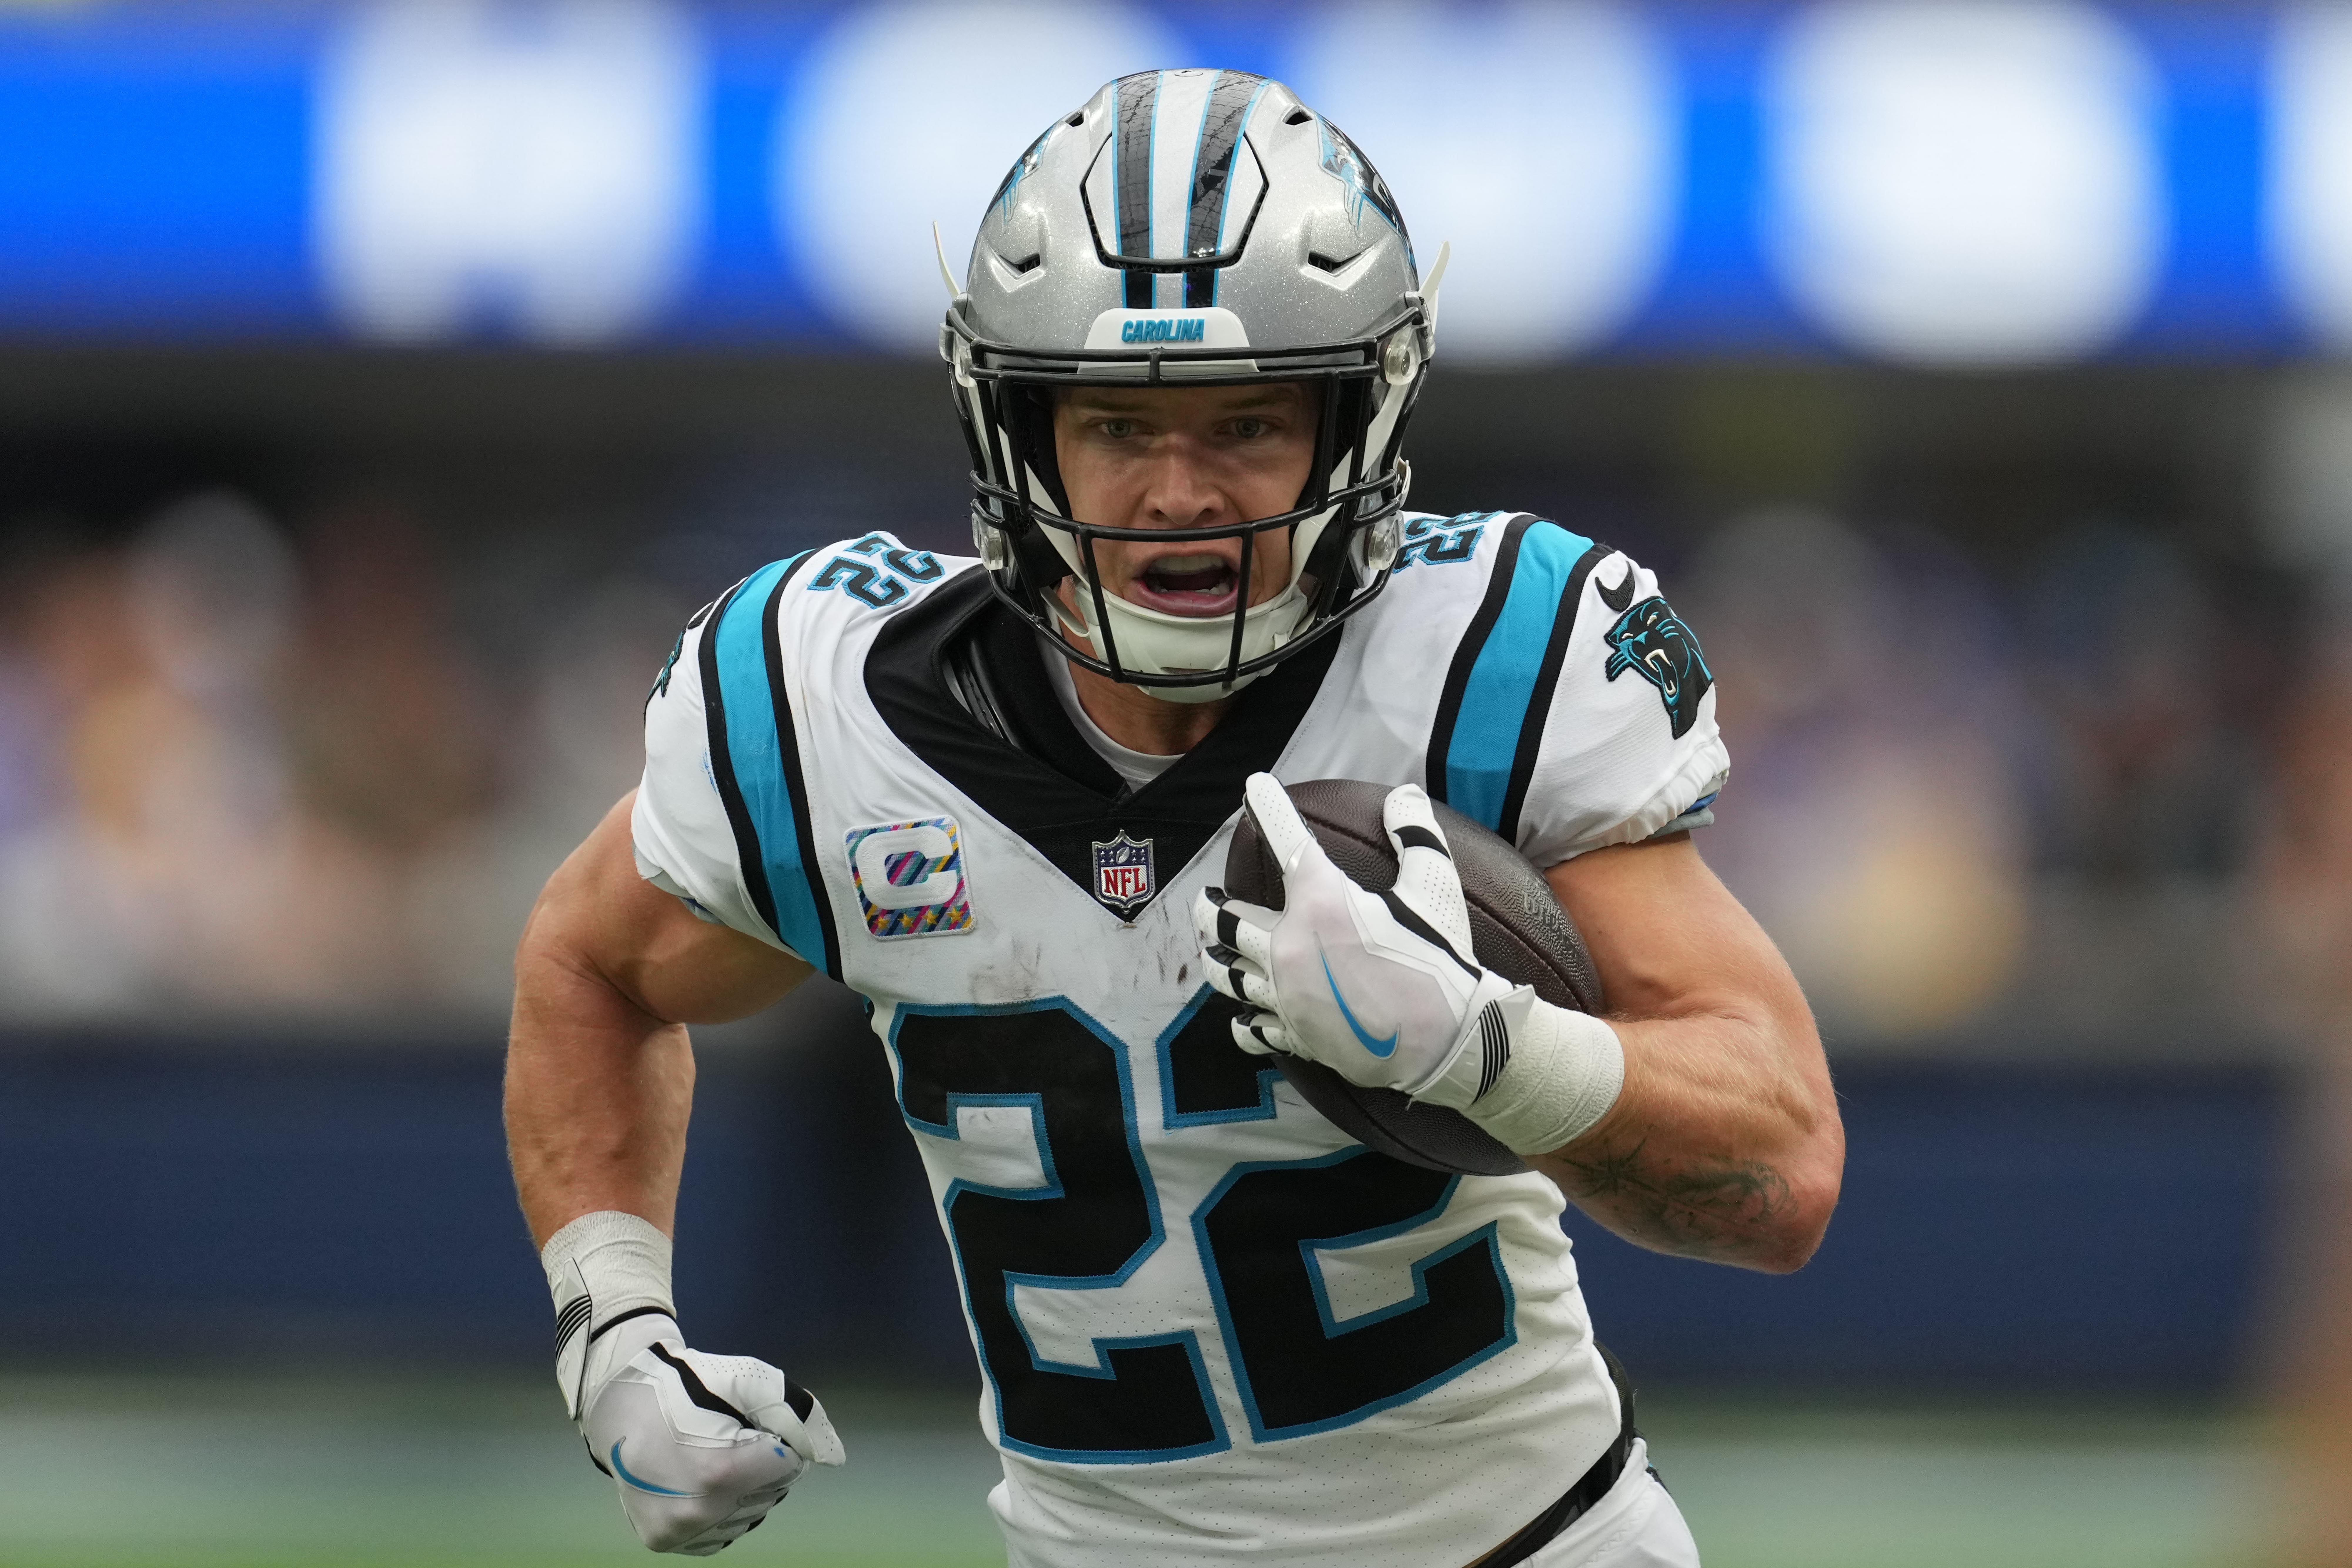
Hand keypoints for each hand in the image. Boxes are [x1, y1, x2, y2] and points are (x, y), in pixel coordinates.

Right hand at [575, 1313, 844, 1555]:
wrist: (622, 1407)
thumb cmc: (688, 1388)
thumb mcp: (749, 1382)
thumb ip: (799, 1417)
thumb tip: (834, 1456)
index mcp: (721, 1473)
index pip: (789, 1465)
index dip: (774, 1439)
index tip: (745, 1424)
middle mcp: (699, 1513)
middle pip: (771, 1493)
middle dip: (759, 1464)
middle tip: (721, 1437)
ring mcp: (679, 1531)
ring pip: (748, 1516)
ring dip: (741, 1489)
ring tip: (707, 1457)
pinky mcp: (664, 1541)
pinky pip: (720, 1533)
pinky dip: (719, 1509)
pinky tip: (698, 1483)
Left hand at [1196, 774, 1517, 1106]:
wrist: (1447, 1043)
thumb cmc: (1439, 962)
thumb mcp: (1434, 888)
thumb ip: (1416, 835)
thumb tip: (1404, 794)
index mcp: (1321, 903)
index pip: (1286, 839)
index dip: (1268, 808)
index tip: (1254, 787)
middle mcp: (1290, 946)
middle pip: (1225, 920)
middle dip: (1209, 906)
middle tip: (1207, 899)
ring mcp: (1286, 995)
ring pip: (1226, 972)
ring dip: (1215, 957)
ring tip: (1210, 948)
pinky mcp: (1294, 1034)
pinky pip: (1250, 1027)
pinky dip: (1243, 1019)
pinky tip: (1241, 1016)